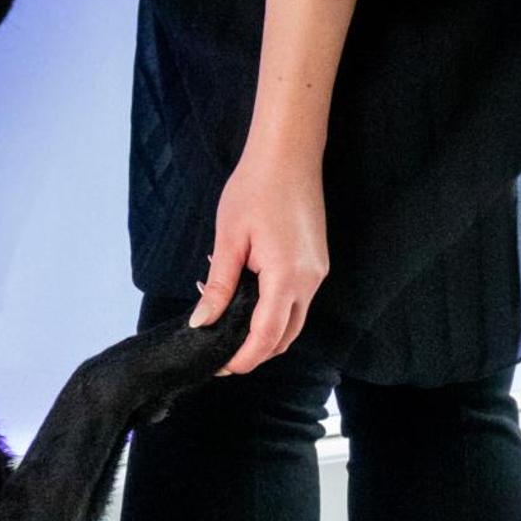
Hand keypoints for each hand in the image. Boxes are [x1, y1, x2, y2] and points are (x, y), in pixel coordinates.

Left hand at [189, 145, 329, 373]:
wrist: (289, 153)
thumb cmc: (256, 187)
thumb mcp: (229, 239)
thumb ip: (218, 285)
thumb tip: (202, 321)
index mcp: (286, 276)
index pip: (266, 337)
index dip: (244, 358)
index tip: (220, 367)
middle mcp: (310, 281)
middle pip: (284, 338)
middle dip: (255, 354)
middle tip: (221, 356)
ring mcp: (318, 273)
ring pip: (293, 323)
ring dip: (266, 336)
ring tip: (231, 332)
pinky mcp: (317, 264)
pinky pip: (297, 303)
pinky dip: (275, 314)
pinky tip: (248, 305)